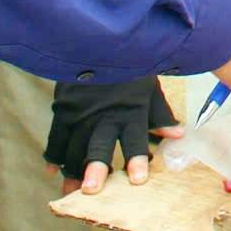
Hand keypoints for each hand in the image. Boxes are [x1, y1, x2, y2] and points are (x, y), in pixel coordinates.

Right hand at [43, 77, 179, 194]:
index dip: (136, 158)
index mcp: (130, 109)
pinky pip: (56, 134)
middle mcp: (105, 113)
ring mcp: (82, 111)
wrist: (101, 40)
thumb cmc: (130, 67)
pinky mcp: (64, 107)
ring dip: (72, 169)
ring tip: (70, 190)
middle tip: (90, 190)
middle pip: (98, 144)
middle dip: (94, 167)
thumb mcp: (150, 87)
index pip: (135, 137)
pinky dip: (53, 153)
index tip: (137, 180)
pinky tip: (52, 169)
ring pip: (74, 145)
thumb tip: (178, 134)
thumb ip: (160, 113)